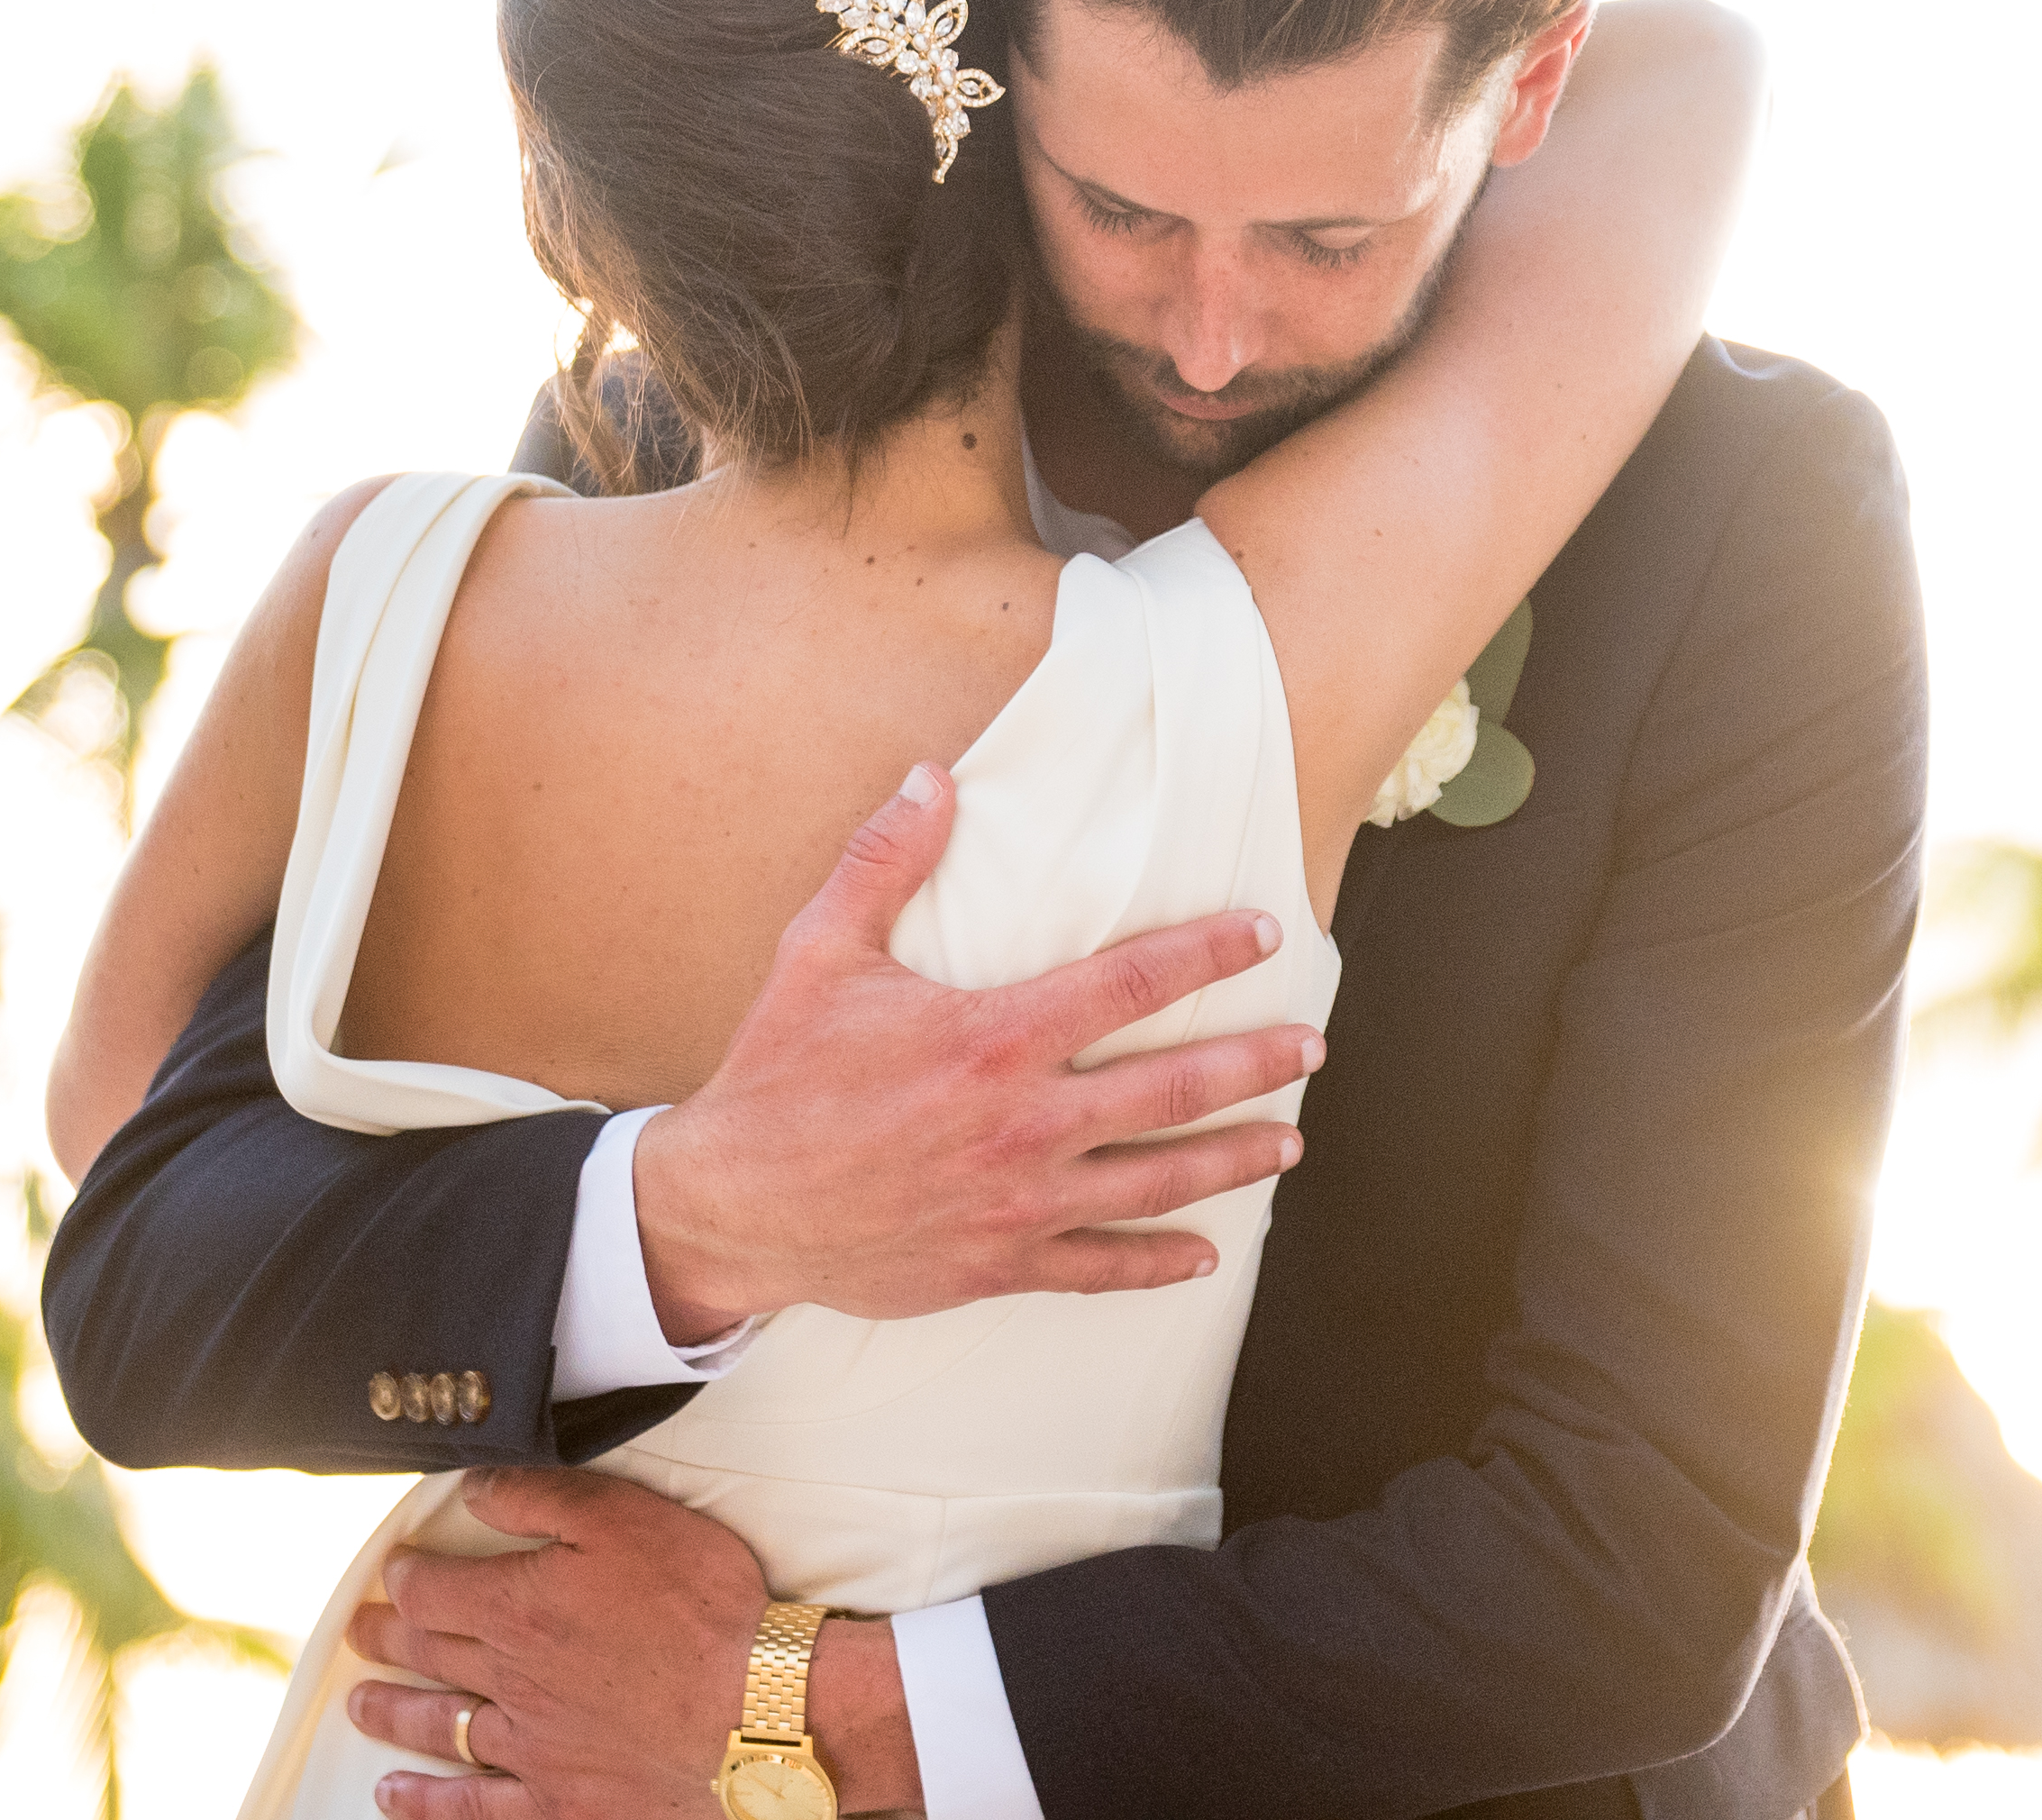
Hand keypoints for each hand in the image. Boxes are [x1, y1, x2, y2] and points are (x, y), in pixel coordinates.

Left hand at [351, 1466, 917, 1817]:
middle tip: (358, 1632)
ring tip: (360, 1705)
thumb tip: (472, 1488)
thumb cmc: (703, 1608)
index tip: (391, 1571)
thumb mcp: (626, 1519)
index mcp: (518, 1608)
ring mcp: (529, 1748)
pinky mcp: (556, 1801)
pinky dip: (427, 1804)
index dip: (406, 1576)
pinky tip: (397, 1799)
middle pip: (427, 1655)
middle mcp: (509, 1680)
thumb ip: (542, 1498)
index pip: (435, 1589)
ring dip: (393, 1712)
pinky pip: (473, 1808)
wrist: (756, 1711)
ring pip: (440, 1726)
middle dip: (386, 1638)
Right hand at [630, 760, 1317, 1337]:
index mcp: (992, 1036)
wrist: (731, 1208)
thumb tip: (933, 775)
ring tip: (1289, 1143)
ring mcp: (1018, 1201)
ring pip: (1156, 1183)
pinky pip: (1101, 1266)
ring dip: (1232, 1160)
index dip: (1205, 952)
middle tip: (1311, 1047)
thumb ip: (886, 861)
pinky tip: (1207, 1254)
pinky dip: (1160, 1261)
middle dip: (1253, 1065)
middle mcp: (1022, 1122)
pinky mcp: (999, 1263)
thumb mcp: (819, 952)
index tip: (1263, 933)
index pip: (1129, 983)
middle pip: (1171, 1089)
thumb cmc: (776, 1074)